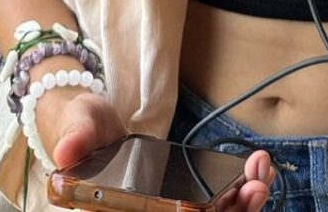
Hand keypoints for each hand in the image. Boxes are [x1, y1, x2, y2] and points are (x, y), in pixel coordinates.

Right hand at [36, 87, 275, 209]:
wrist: (89, 124)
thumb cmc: (79, 129)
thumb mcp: (76, 126)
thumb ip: (74, 137)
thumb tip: (65, 152)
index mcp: (119, 211)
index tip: (218, 208)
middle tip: (256, 185)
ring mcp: (166, 210)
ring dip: (243, 204)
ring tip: (262, 173)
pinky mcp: (181, 199)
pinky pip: (216, 205)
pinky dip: (240, 191)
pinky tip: (256, 170)